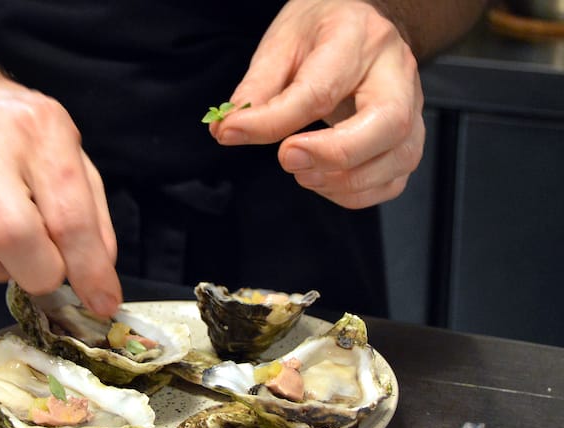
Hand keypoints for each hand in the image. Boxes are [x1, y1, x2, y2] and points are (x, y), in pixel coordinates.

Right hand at [0, 78, 121, 315]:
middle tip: (45, 269)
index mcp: (41, 130)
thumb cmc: (19, 135)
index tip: (102, 302)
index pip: (70, 217)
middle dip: (41, 274)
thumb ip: (91, 215)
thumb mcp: (69, 155)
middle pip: (16, 238)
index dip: (90, 270)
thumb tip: (98, 278)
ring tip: (3, 244)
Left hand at [209, 0, 424, 208]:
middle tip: (287, 159)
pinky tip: (323, 181)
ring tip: (302, 173)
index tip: (233, 132)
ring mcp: (412, 107)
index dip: (274, 121)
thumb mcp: (281, 44)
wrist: (360, 22)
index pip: (320, 90)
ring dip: (344, 181)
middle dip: (334, 155)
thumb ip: (257, 88)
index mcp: (356, 38)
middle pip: (389, 124)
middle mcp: (395, 72)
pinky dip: (356, 194)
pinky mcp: (409, 138)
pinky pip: (394, 181)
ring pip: (399, 158)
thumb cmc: (322, 31)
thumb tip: (227, 129)